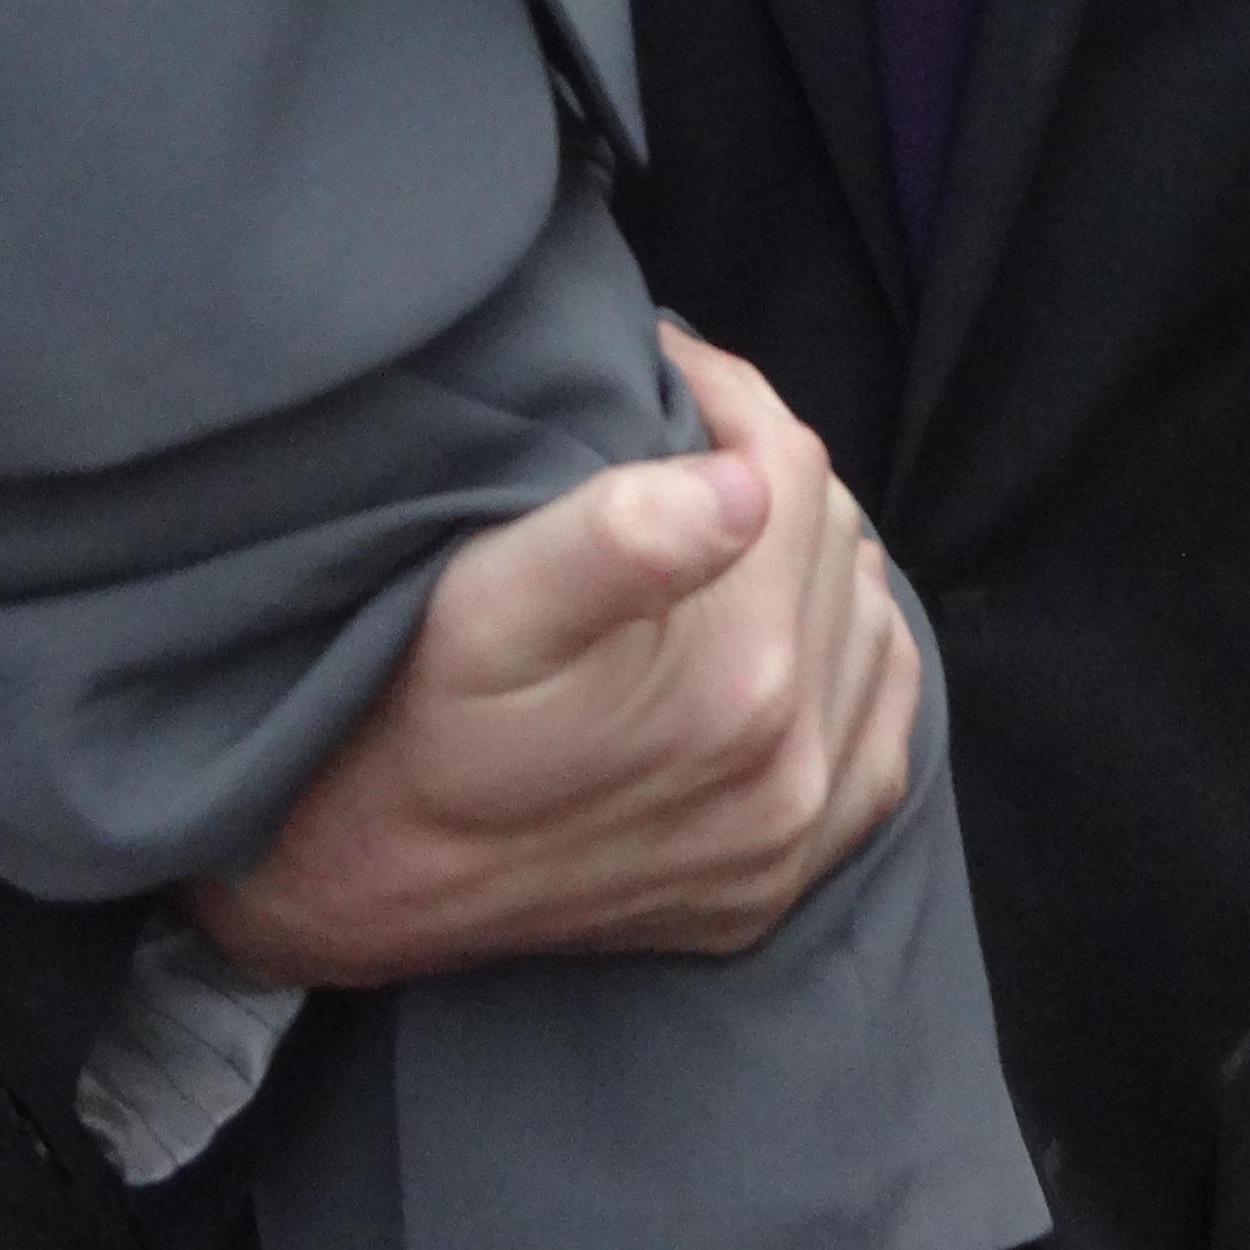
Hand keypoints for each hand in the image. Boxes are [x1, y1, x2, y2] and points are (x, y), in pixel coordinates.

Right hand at [190, 327, 918, 987]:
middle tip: (677, 434)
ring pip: (869, 618)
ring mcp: (793, 835)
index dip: (726, 392)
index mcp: (735, 679)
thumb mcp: (483, 603)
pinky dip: (852, 658)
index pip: (791, 468)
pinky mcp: (781, 882)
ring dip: (808, 554)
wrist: (366, 880)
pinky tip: (786, 627)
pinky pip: (882, 734)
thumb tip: (746, 486)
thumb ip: (619, 539)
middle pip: (835, 536)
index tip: (657, 368)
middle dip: (764, 464)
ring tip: (719, 520)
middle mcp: (791, 767)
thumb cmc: (411, 711)